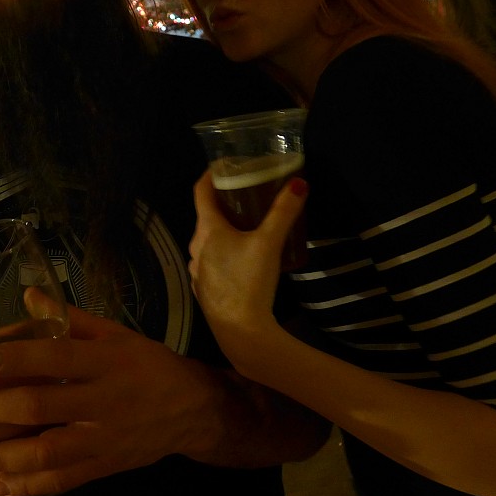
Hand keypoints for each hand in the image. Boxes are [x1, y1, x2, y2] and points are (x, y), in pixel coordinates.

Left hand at [0, 306, 223, 495]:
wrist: (193, 410)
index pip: (55, 358)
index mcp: (106, 361)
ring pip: (47, 453)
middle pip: (43, 407)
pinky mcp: (103, 466)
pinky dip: (27, 486)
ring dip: (2, 456)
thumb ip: (69, 319)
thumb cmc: (148, 364)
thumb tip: (29, 294)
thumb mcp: (116, 334)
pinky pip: (61, 481)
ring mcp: (103, 438)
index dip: (16, 360)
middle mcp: (104, 400)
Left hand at [188, 170, 307, 357]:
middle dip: (222, 203)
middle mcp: (196, 246)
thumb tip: (300, 183)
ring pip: (207, 240)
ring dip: (222, 230)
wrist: (240, 329)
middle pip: (205, 216)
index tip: (223, 166)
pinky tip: (239, 259)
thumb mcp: (270, 242)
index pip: (200, 191)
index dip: (210, 175)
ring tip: (244, 225)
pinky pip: (210, 261)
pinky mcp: (203, 288)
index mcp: (207, 229)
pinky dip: (221, 252)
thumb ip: (284, 212)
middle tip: (244, 195)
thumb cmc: (250, 281)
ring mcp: (197, 269)